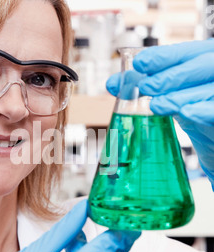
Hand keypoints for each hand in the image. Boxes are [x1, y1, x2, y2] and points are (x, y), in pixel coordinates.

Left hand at [107, 40, 213, 188]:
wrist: (211, 133)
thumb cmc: (191, 106)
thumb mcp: (167, 94)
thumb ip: (143, 87)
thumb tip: (113, 84)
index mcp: (202, 60)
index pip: (185, 53)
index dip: (162, 57)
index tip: (140, 63)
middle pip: (199, 66)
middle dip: (169, 76)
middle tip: (145, 87)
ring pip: (208, 88)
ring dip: (179, 96)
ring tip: (156, 104)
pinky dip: (203, 111)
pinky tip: (187, 113)